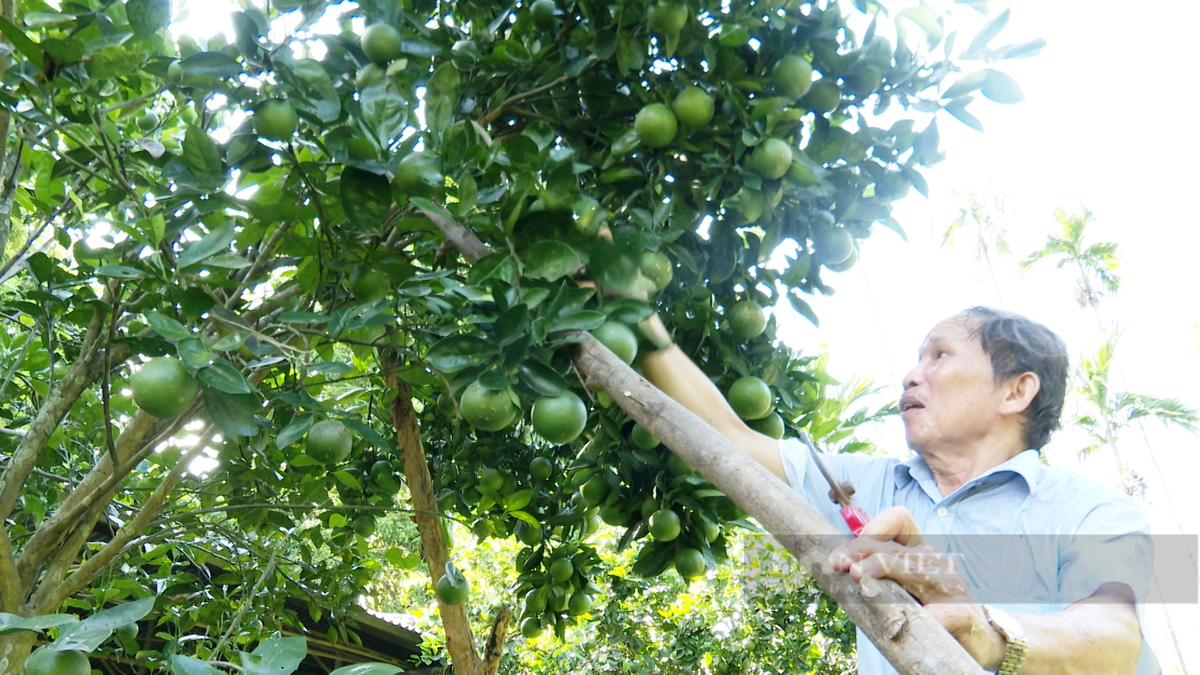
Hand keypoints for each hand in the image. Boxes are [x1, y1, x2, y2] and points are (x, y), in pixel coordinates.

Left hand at [827, 506, 1006, 668]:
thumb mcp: (908, 581)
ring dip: (880, 567)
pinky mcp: (960, 613)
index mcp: (922, 550)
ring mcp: (950, 587)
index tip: (852, 545)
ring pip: (911, 568)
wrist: (981, 636)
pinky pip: (936, 612)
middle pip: (893, 547)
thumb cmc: (937, 605)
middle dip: (861, 552)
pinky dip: (920, 614)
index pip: (899, 519)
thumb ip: (882, 569)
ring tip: (858, 575)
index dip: (874, 525)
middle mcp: (936, 562)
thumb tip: (841, 566)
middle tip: (841, 565)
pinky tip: (907, 619)